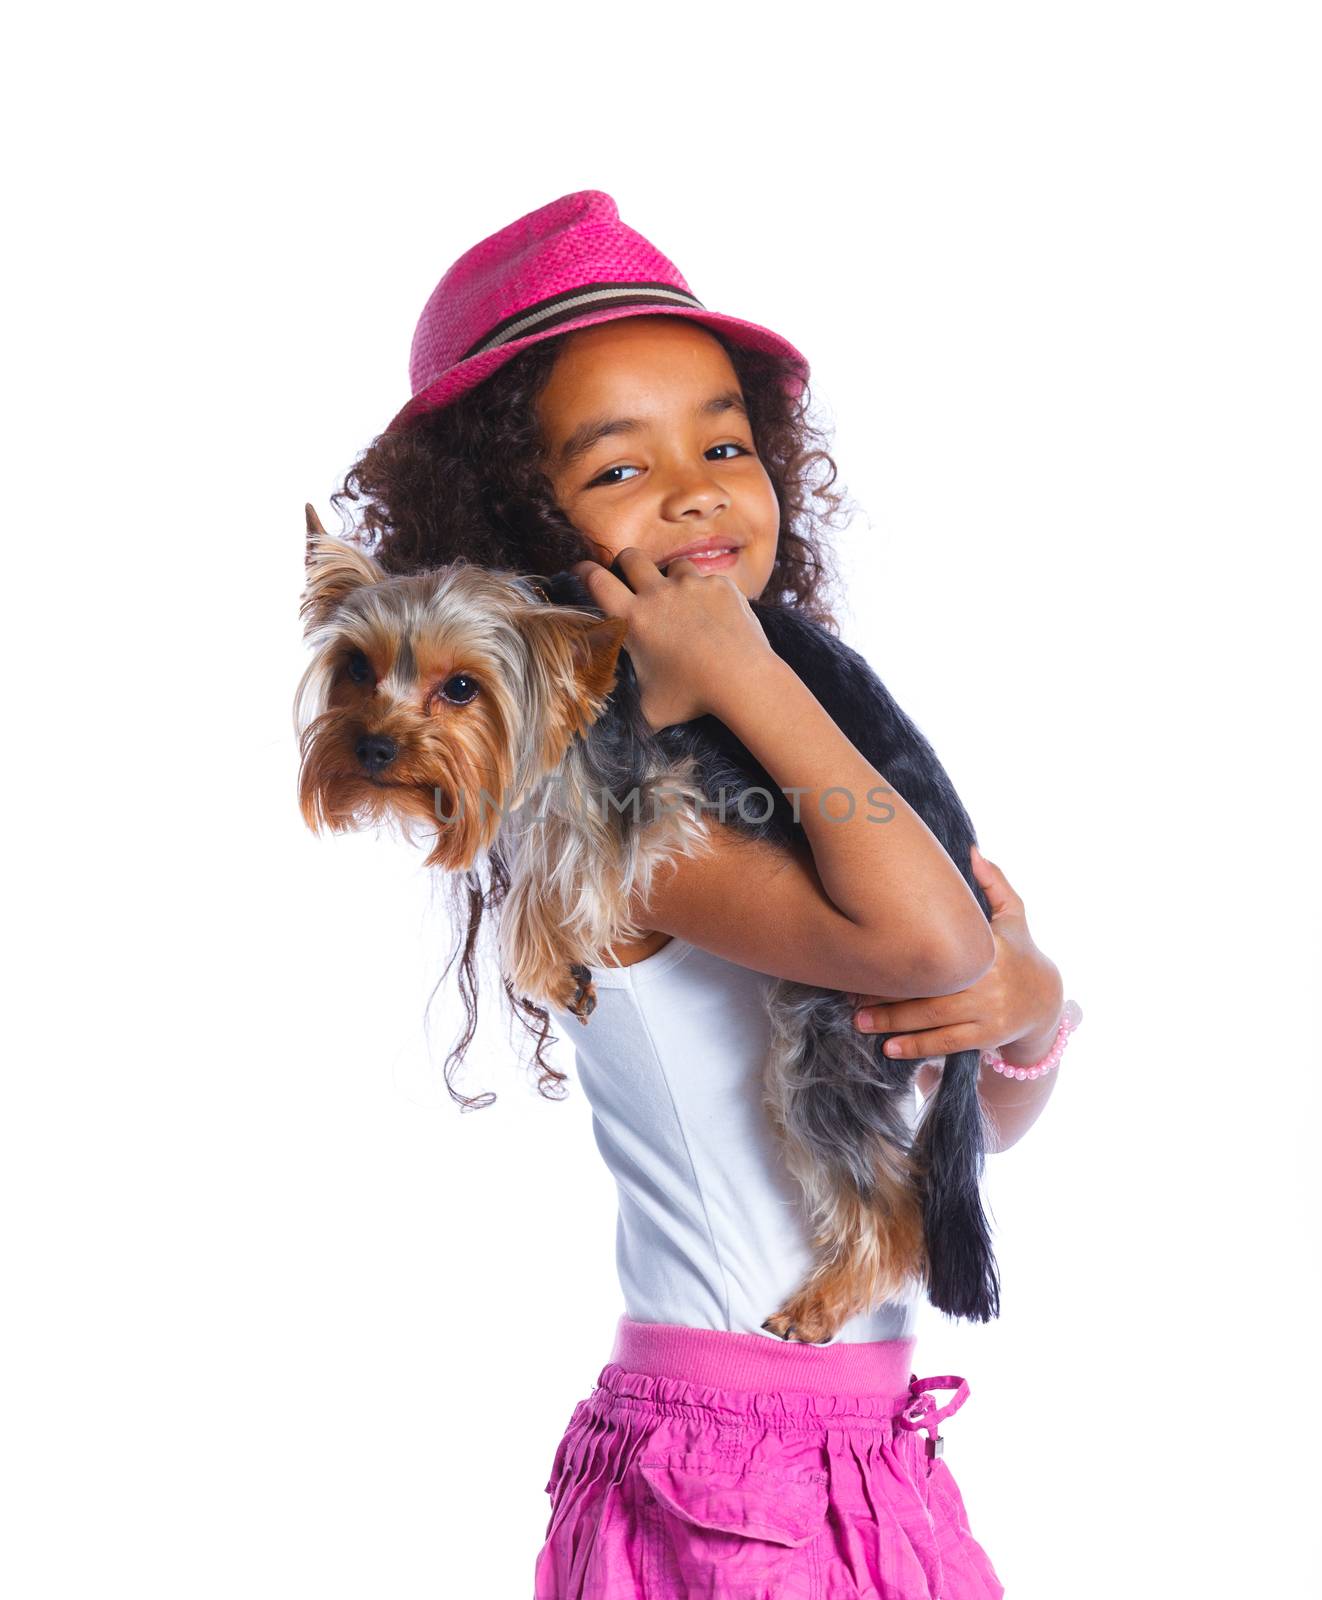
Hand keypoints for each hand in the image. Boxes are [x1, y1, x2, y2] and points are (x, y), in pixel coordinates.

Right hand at [570, 547, 772, 730]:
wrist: (743, 680)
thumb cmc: (694, 697)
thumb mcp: (650, 708)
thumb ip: (629, 707)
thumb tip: (612, 723)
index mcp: (634, 619)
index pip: (597, 582)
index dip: (585, 572)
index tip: (582, 571)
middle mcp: (659, 594)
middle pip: (631, 557)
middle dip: (626, 563)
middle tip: (629, 577)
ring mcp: (692, 585)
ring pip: (674, 566)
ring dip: (671, 578)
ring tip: (681, 602)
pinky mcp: (722, 585)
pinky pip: (708, 580)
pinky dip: (707, 594)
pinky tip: (715, 617)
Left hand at [849, 844, 1064, 1062]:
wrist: (1046, 1000)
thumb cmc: (1020, 950)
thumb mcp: (1014, 914)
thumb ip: (994, 882)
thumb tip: (972, 849)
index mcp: (989, 947)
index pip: (942, 951)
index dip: (904, 955)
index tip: (870, 955)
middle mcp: (988, 981)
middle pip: (930, 989)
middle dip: (888, 996)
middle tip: (851, 996)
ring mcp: (989, 1012)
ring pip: (934, 1020)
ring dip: (894, 1023)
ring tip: (859, 1022)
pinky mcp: (987, 1036)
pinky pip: (947, 1043)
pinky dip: (917, 1047)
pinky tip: (889, 1048)